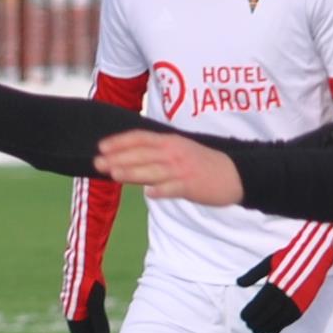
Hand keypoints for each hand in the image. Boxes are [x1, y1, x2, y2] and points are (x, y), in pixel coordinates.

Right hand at [65, 279, 109, 332]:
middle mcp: (71, 311)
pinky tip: (101, 327)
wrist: (84, 261)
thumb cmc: (89, 280)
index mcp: (72, 314)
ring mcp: (75, 306)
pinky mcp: (81, 300)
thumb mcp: (96, 300)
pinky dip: (93, 325)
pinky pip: (86, 317)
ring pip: (84, 325)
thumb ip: (99, 320)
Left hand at [95, 129, 242, 205]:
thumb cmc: (201, 164)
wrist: (234, 174)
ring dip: (133, 172)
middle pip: (141, 154)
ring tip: (114, 174)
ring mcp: (182, 169)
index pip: (140, 138)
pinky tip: (149, 193)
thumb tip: (127, 159)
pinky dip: (162, 190)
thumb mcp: (178, 150)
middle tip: (97, 162)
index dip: (119, 142)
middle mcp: (173, 152)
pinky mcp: (191, 185)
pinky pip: (174, 188)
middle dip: (118, 158)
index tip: (101, 146)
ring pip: (153, 171)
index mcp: (169, 141)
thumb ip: (155, 153)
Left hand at [234, 254, 302, 332]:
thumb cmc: (289, 257)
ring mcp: (297, 299)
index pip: (260, 301)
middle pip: (269, 312)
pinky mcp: (305, 303)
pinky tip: (272, 332)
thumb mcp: (269, 261)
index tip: (243, 317)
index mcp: (276, 282)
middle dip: (258, 321)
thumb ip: (253, 274)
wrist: (315, 255)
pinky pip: (291, 319)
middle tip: (249, 326)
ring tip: (258, 332)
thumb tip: (239, 282)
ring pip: (280, 318)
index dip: (251, 311)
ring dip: (268, 327)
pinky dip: (281, 327)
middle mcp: (286, 292)